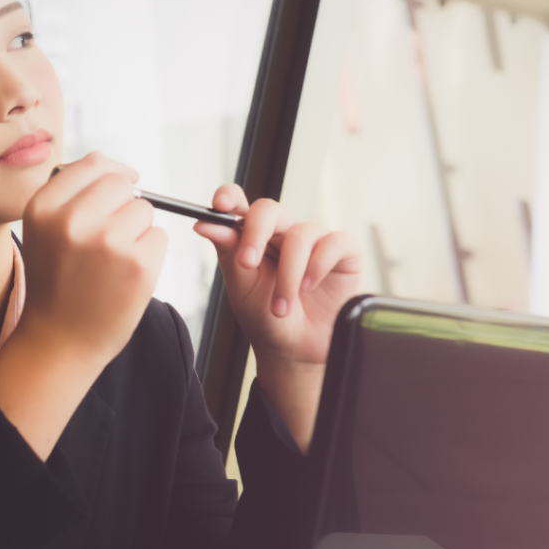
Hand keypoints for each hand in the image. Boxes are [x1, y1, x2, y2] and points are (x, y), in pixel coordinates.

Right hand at [18, 151, 166, 371]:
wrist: (59, 342)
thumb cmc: (57, 285)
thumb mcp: (46, 232)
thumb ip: (72, 195)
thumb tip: (118, 168)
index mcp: (44, 207)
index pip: (93, 164)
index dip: (111, 175)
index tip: (116, 192)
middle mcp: (73, 220)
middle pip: (122, 184)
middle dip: (124, 205)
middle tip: (108, 240)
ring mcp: (108, 240)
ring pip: (144, 210)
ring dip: (137, 232)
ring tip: (113, 263)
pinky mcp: (138, 263)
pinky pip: (158, 237)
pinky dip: (150, 255)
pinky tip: (126, 277)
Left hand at [193, 184, 360, 450]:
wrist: (295, 352)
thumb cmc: (266, 319)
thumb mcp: (241, 286)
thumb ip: (228, 252)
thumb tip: (204, 223)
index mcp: (253, 237)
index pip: (240, 204)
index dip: (230, 196)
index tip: (220, 204)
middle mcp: (283, 233)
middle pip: (268, 210)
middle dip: (255, 234)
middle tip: (247, 263)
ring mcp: (314, 240)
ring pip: (300, 234)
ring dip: (287, 275)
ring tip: (281, 307)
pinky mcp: (343, 252)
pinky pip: (333, 242)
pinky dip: (318, 266)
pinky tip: (309, 287)